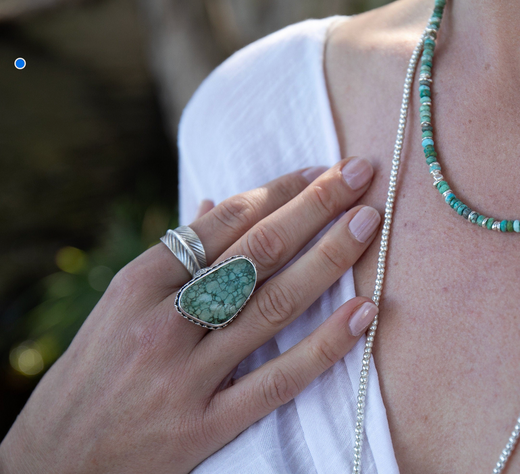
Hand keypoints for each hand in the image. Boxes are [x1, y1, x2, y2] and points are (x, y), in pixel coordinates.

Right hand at [0, 158, 380, 472]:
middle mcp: (163, 322)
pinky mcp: (205, 426)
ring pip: (274, 305)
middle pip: (256, 253)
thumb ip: (171, 257)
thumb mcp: (118, 306)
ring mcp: (186, 375)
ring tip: (369, 222)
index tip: (319, 171)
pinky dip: (325, 346)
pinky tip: (363, 313)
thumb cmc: (94, 374)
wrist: (54, 463)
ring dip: (329, 258)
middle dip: (313, 207)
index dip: (278, 192)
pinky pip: (277, 380)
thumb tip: (215, 204)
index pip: (223, 223)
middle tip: (358, 173)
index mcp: (137, 285)